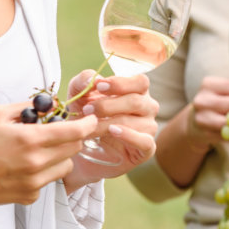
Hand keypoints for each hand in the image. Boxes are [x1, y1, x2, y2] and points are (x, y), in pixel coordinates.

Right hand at [0, 102, 96, 220]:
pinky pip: (49, 181)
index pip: (75, 132)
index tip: (91, 119)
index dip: (88, 124)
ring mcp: (34, 182)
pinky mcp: (29, 196)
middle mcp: (36, 163)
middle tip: (60, 131)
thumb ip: (28, 107)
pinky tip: (26, 167)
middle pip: (75, 148)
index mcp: (31, 140)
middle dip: (73, 137)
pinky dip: (45, 172)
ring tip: (41, 150)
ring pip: (66, 166)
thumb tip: (51, 104)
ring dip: (61, 156)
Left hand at [63, 71, 159, 186]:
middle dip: (108, 105)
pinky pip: (145, 142)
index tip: (99, 86)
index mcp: (137, 91)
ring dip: (108, 123)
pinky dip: (129, 136)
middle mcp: (147, 108)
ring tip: (90, 127)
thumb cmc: (86, 117)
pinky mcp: (147, 149)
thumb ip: (83, 82)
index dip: (120, 83)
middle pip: (136, 101)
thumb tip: (93, 79)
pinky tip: (113, 132)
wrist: (83, 149)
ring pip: (135, 122)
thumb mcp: (79, 96)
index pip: (140, 82)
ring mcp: (149, 128)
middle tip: (87, 111)